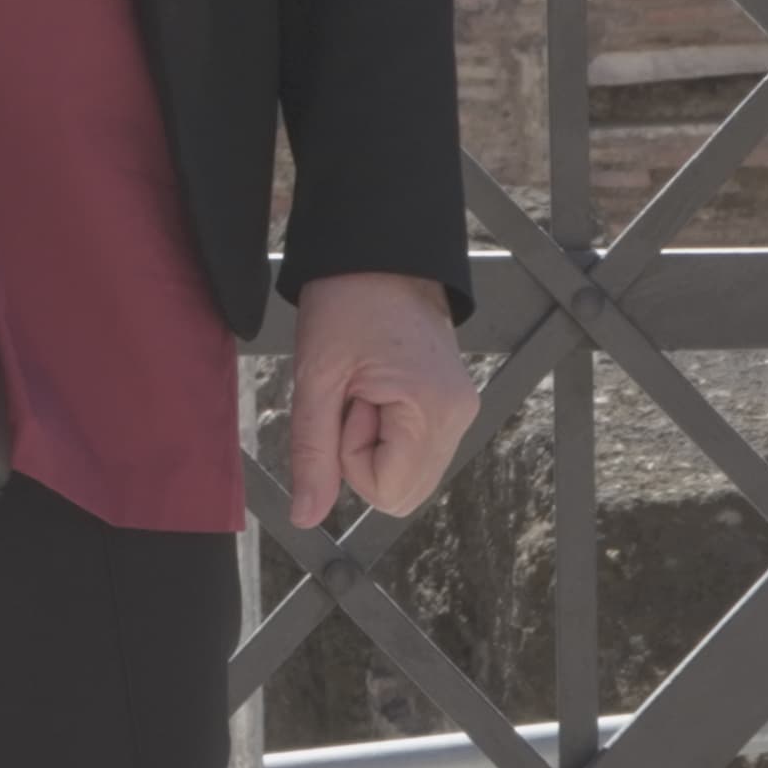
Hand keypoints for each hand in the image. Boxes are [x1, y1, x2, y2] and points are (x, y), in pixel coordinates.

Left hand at [283, 270, 479, 529]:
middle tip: (355, 395)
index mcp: (433, 412)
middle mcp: (460, 419)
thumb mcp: (317, 376)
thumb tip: (306, 517)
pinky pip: (416, 449)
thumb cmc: (346, 302)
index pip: (386, 492)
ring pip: (408, 473)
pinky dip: (388, 431)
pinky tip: (379, 387)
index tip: (347, 401)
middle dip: (364, 455)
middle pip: (402, 492)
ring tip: (366, 386)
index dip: (350, 457)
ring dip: (374, 442)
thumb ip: (312, 453)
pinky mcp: (453, 405)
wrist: (380, 250)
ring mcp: (461, 412)